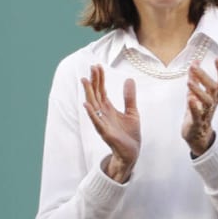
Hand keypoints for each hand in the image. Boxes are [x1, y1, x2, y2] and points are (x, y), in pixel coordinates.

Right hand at [81, 64, 139, 181]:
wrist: (132, 152)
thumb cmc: (130, 134)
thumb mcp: (132, 112)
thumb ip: (129, 97)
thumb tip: (129, 79)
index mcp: (108, 109)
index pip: (101, 90)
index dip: (100, 78)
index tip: (97, 66)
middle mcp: (103, 114)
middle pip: (95, 94)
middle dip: (93, 81)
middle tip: (92, 67)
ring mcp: (102, 123)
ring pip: (93, 105)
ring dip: (88, 93)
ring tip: (85, 81)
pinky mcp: (105, 132)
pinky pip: (96, 121)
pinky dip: (91, 113)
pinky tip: (86, 105)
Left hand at [182, 58, 217, 155]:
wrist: (196, 135)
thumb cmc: (197, 112)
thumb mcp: (195, 94)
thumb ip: (195, 79)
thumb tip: (194, 62)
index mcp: (214, 96)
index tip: (217, 58)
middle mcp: (212, 103)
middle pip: (213, 88)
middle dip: (204, 76)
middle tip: (194, 66)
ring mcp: (205, 113)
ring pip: (207, 101)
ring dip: (198, 90)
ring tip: (189, 82)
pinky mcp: (196, 122)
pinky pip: (197, 114)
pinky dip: (194, 106)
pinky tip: (189, 99)